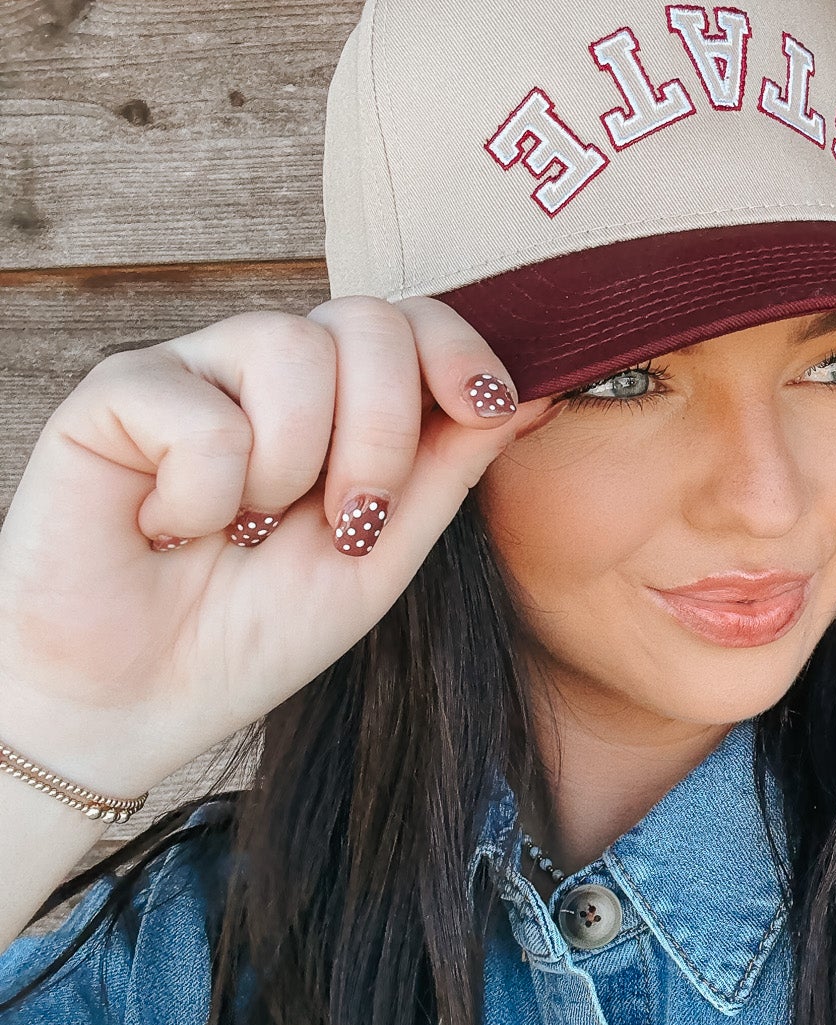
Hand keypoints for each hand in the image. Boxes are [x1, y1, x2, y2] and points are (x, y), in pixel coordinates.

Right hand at [0, 296, 555, 799]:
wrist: (137, 704)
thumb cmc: (251, 635)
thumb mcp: (380, 562)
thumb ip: (446, 472)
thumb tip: (531, 393)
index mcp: (339, 404)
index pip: (413, 321)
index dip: (458, 349)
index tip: (483, 408)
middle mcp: (268, 372)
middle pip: (364, 320)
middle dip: (379, 433)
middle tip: (344, 524)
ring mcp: (193, 372)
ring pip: (288, 346)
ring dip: (288, 469)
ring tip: (241, 532)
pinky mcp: (115, 394)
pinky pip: (199, 408)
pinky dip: (201, 494)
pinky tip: (167, 528)